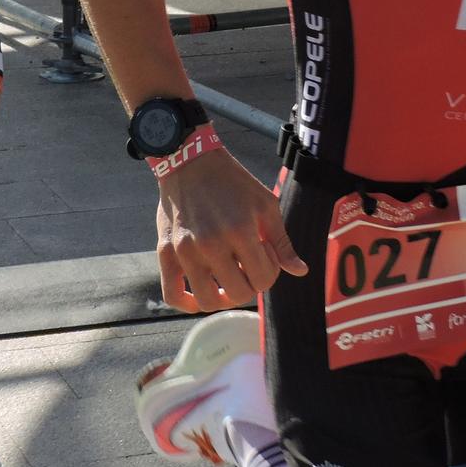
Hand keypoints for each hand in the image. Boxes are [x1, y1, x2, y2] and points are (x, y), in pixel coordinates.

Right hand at [154, 146, 307, 312]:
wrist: (191, 162)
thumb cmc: (234, 183)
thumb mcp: (266, 205)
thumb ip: (282, 242)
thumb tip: (300, 271)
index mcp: (240, 231)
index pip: (263, 281)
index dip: (269, 273)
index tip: (262, 255)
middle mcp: (211, 244)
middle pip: (238, 294)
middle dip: (249, 285)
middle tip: (246, 267)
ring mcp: (185, 251)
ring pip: (207, 301)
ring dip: (222, 298)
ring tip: (227, 280)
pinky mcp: (165, 252)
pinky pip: (172, 294)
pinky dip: (187, 304)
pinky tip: (200, 297)